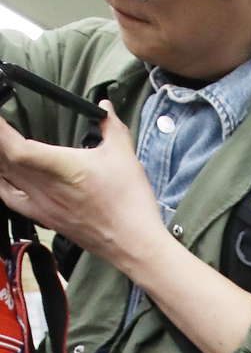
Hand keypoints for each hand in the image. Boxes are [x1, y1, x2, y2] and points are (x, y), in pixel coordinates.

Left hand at [0, 101, 250, 352]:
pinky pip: (11, 199)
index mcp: (60, 167)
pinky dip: (1, 183)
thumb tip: (105, 108)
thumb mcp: (124, 155)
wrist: (135, 244)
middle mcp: (44, 187)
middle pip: (3, 159)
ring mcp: (42, 205)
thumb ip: (111, 126)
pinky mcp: (45, 218)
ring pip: (3, 178)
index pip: (14, 146)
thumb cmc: (130, 204)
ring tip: (2, 145)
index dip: (0, 129)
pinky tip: (3, 175)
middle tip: (2, 126)